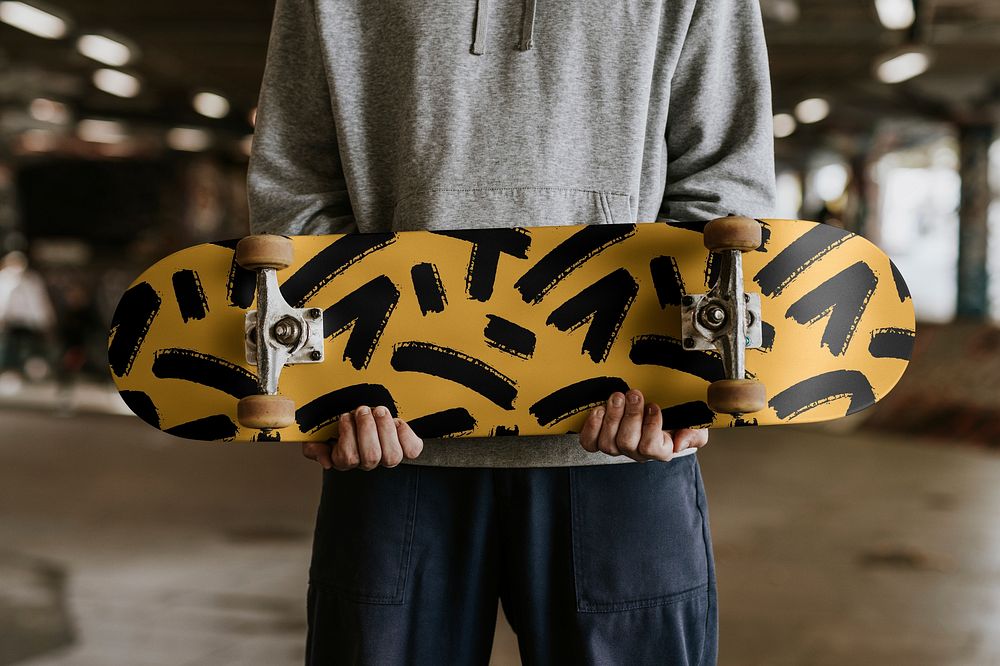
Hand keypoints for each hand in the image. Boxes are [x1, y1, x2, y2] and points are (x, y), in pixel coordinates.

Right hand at [301, 405, 422, 470]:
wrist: (361, 413)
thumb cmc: (338, 424)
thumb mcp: (317, 434)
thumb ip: (314, 448)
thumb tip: (326, 461)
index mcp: (346, 458)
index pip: (347, 458)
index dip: (347, 435)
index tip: (344, 416)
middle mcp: (368, 461)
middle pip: (371, 457)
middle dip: (366, 429)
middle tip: (362, 410)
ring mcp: (388, 455)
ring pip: (392, 456)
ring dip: (384, 429)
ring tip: (378, 411)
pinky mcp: (406, 447)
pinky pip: (412, 450)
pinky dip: (406, 434)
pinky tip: (397, 421)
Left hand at [579, 389, 708, 461]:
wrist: (657, 408)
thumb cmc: (676, 418)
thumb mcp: (694, 425)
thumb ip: (694, 435)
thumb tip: (679, 443)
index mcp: (660, 450)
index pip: (652, 448)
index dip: (651, 426)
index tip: (654, 406)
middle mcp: (637, 452)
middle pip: (628, 443)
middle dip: (630, 416)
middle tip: (634, 394)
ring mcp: (617, 447)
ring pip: (608, 443)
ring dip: (612, 416)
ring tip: (618, 397)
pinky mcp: (599, 439)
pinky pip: (590, 442)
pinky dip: (592, 426)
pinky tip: (599, 410)